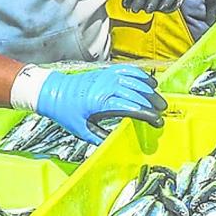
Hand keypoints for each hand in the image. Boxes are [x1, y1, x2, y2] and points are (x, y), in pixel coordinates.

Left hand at [36, 65, 167, 144]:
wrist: (53, 91)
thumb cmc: (66, 112)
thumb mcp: (82, 130)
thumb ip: (99, 138)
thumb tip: (115, 145)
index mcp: (101, 103)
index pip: (131, 106)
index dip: (146, 114)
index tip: (157, 121)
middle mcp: (106, 87)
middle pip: (136, 92)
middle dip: (152, 102)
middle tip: (162, 110)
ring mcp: (106, 77)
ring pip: (134, 80)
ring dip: (149, 89)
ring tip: (158, 98)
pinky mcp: (105, 72)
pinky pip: (127, 70)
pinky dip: (140, 74)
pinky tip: (148, 81)